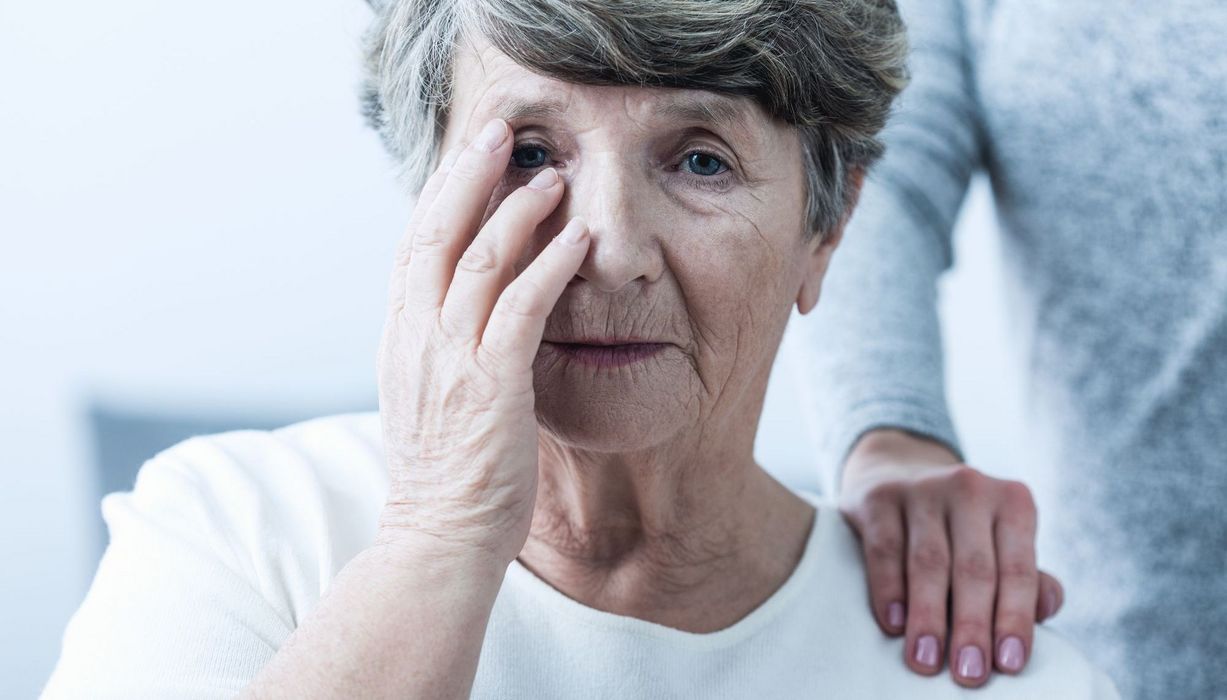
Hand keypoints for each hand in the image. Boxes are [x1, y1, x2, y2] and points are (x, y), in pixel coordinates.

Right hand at [375, 117, 590, 565]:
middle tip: (500, 131)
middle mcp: (417, 338)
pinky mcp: (491, 384)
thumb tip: (459, 309)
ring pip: (478, 260)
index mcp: (400, 338)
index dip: (441, 194)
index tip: (468, 155)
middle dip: (468, 175)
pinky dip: (550, 266)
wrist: (437, 539)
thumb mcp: (425, 397)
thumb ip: (437, 347)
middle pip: (437, 234)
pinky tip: (578, 240)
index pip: (414, 247)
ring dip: (517, 211)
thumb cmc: (444, 476)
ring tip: (552, 176)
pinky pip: (521, 308)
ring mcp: (451, 359)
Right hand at [838, 429, 1063, 688]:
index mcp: (1013, 502)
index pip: (1018, 568)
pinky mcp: (879, 497)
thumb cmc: (961, 529)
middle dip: (972, 626)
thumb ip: (1027, 578)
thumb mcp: (1000, 543)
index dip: (1015, 618)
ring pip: (928, 561)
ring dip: (928, 616)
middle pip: (974, 568)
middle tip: (969, 674)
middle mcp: (970, 488)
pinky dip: (888, 589)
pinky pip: (885, 549)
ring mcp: (921, 489)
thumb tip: (1047, 608)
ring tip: (926, 661)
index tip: (1009, 664)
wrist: (900, 474)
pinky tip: (892, 624)